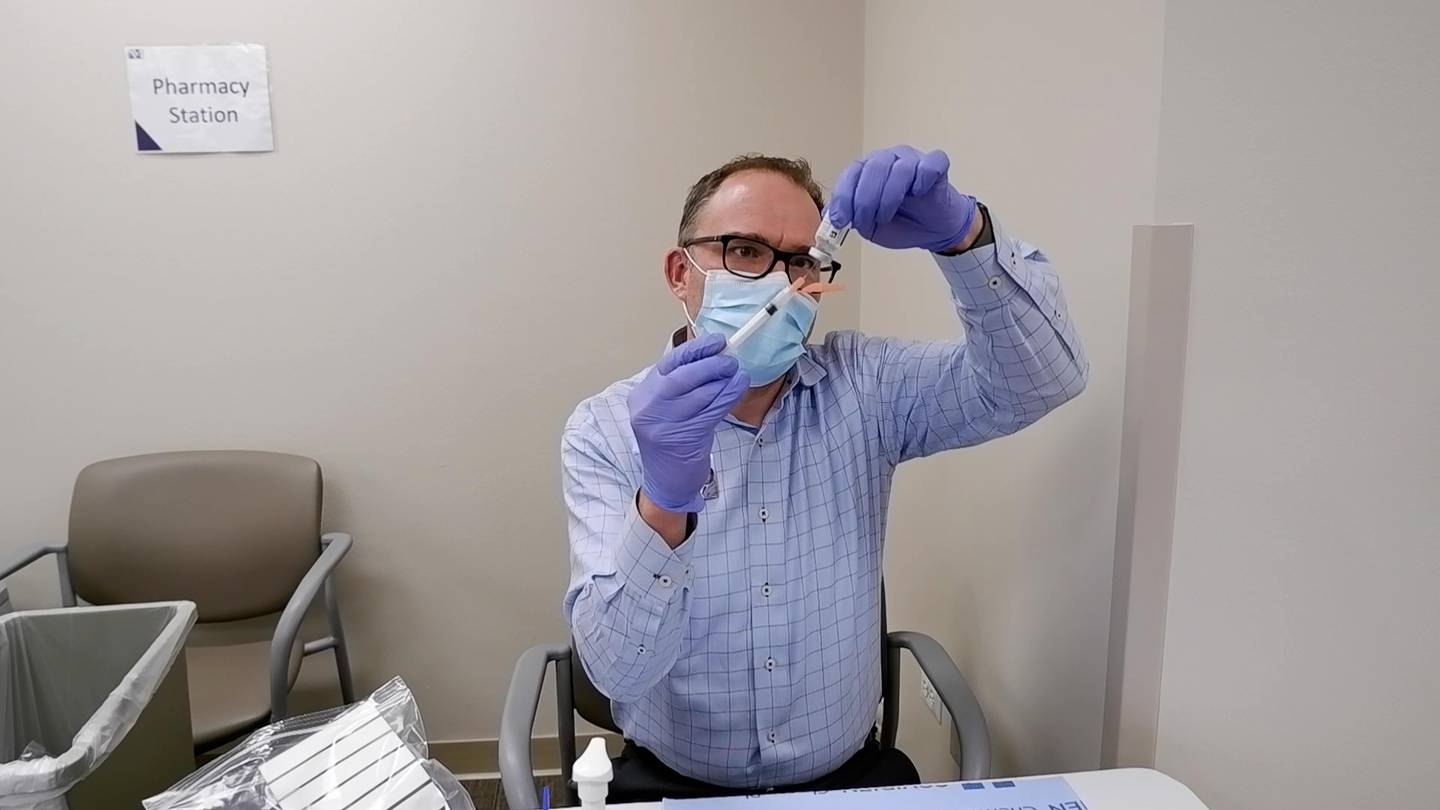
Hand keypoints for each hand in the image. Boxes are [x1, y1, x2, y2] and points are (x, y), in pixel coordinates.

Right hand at [628, 333, 748, 512]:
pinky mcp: (681, 439)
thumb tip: (715, 355)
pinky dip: (727, 397)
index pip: (669, 363)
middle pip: (681, 377)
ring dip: (722, 381)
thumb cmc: (672, 440)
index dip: (695, 350)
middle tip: (730, 360)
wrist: (666, 482)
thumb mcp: (669, 408)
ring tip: (738, 373)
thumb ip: (683, 383)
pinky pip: (710, 412)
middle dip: (710, 364)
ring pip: (699, 394)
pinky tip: (738, 387)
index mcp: (643, 394)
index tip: (717, 342)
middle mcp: (648, 409)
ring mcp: (662, 425)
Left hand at [827, 145, 977, 252]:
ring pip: (899, 168)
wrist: (932, 230)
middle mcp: (889, 160)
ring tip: (886, 216)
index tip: (840, 220)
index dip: (843, 197)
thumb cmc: (901, 222)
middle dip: (865, 200)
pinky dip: (922, 179)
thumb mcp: (869, 225)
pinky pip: (929, 165)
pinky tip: (917, 193)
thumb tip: (831, 216)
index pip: (851, 174)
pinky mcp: (936, 166)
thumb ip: (852, 217)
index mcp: (868, 170)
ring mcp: (913, 160)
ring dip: (889, 196)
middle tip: (865, 221)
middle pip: (873, 168)